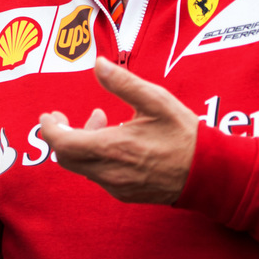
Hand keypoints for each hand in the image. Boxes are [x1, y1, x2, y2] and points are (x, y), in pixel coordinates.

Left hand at [39, 58, 196, 203]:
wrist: (209, 173)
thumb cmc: (184, 134)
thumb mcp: (156, 101)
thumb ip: (123, 83)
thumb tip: (98, 64)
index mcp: (113, 147)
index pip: (63, 144)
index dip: (49, 129)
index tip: (49, 115)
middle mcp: (110, 172)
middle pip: (66, 158)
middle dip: (61, 136)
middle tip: (64, 117)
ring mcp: (117, 186)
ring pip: (82, 167)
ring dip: (82, 144)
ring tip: (102, 121)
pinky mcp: (125, 194)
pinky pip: (98, 175)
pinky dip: (96, 157)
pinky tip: (115, 141)